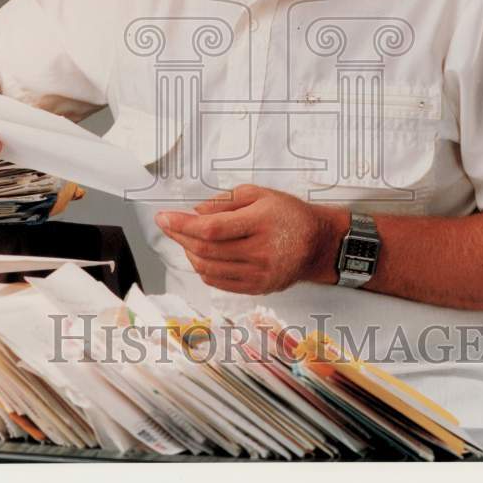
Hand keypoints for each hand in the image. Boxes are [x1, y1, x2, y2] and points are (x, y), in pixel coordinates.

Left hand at [155, 184, 348, 294]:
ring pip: (209, 268)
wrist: (318, 244)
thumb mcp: (260, 194)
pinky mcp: (257, 288)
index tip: (164, 217)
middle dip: (179, 237)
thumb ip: (226, 201)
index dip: (182, 224)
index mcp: (260, 223)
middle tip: (168, 225)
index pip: (211, 228)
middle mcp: (260, 252)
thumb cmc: (289, 214)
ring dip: (188, 253)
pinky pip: (219, 282)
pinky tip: (199, 255)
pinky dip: (203, 269)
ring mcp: (259, 274)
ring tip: (184, 238)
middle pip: (206, 250)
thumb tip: (195, 212)